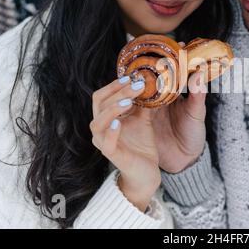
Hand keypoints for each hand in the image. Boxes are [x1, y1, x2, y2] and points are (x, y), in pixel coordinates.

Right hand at [90, 76, 159, 211]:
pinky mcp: (112, 155)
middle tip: (137, 85)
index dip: (115, 85)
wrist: (146, 172)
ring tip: (128, 102)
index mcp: (107, 117)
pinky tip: (118, 123)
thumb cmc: (142, 145)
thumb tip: (150, 82)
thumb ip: (144, 103)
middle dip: (118, 92)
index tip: (132, 77)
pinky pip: (106, 143)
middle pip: (100, 104)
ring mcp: (104, 142)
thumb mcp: (144, 119)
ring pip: (98, 122)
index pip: (102, 95)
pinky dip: (110, 132)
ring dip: (112, 109)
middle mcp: (101, 128)